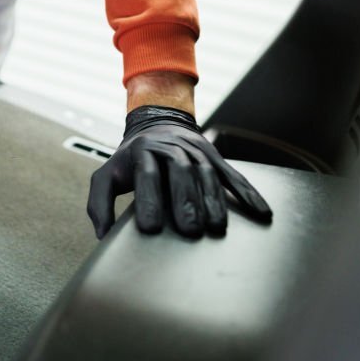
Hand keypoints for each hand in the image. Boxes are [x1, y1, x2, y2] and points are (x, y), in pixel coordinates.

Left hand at [87, 105, 271, 238]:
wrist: (157, 124)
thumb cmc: (130, 160)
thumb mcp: (106, 176)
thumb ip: (99, 205)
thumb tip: (102, 236)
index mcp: (142, 153)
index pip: (146, 176)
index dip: (149, 201)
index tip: (150, 227)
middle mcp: (171, 150)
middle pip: (180, 173)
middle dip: (185, 202)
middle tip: (189, 231)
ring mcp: (196, 152)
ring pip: (207, 174)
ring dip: (214, 201)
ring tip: (216, 227)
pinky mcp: (216, 158)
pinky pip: (233, 176)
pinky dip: (248, 193)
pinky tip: (260, 212)